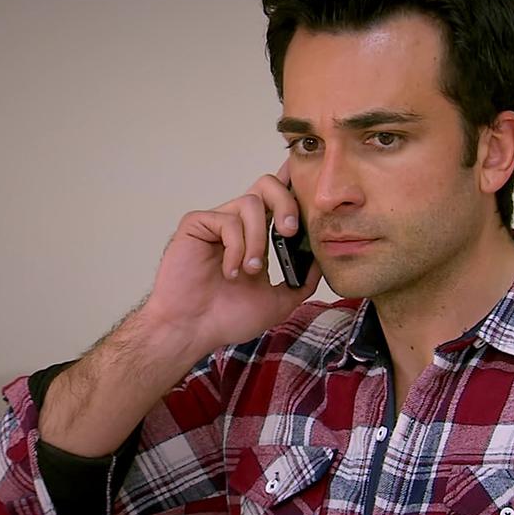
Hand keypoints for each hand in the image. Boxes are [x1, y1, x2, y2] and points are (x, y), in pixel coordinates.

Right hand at [138, 163, 321, 359]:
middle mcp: (239, 224)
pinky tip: (228, 272)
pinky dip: (235, 248)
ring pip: (250, 202)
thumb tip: (320, 258)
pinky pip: (227, 220)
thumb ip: (302, 281)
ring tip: (250, 270)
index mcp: (258, 236)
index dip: (293, 184)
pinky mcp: (197, 224)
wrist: (193, 331)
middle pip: (267, 184)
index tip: (312, 184)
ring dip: (257, 239)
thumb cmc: (227, 317)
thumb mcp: (278, 302)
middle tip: (289, 231)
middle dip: (286, 202)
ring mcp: (217, 222)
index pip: (278, 199)